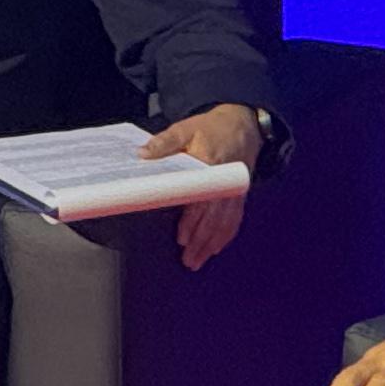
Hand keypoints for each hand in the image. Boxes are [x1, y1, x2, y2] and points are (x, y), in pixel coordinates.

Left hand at [142, 102, 260, 270]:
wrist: (242, 125)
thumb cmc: (211, 128)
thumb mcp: (185, 129)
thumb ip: (164, 143)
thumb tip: (142, 154)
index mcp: (210, 167)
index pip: (201, 200)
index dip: (192, 221)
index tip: (182, 237)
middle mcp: (224, 183)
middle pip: (213, 218)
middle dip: (201, 242)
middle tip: (188, 260)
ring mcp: (233, 191)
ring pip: (224, 223)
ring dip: (211, 244)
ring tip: (198, 260)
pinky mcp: (238, 195)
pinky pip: (234, 219)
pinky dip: (225, 236)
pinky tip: (216, 248)